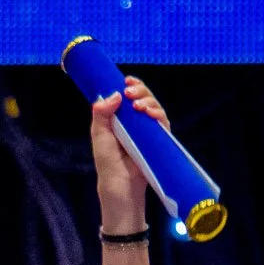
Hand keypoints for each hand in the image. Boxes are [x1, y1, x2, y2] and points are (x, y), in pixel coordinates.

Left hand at [90, 76, 166, 225]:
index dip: (131, 85)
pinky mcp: (159, 140)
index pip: (128, 96)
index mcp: (121, 118)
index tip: (126, 80)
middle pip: (144, 98)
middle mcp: (136, 122)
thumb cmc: (108, 162)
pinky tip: (150, 114)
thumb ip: (102, 114)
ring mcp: (149, 131)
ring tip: (139, 106)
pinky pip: (164, 123)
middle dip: (140, 90)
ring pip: (155, 107)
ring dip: (149, 101)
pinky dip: (159, 115)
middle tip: (130, 92)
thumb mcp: (99, 135)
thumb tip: (115, 94)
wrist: (120, 185)